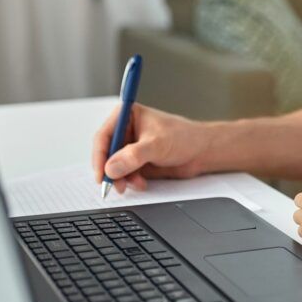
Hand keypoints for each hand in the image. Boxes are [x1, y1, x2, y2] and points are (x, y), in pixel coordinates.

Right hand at [91, 103, 211, 192]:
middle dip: (111, 171)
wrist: (201, 152)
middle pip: (106, 153)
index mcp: (128, 115)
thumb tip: (110, 168)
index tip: (101, 174)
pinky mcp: (136, 160)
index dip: (99, 156)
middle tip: (115, 186)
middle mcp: (126, 130)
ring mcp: (131, 146)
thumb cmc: (184, 138)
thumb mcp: (157, 145)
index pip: (104, 136)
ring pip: (114, 166)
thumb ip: (133, 156)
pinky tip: (142, 183)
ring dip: (122, 178)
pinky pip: (124, 174)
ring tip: (136, 183)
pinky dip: (130, 181)